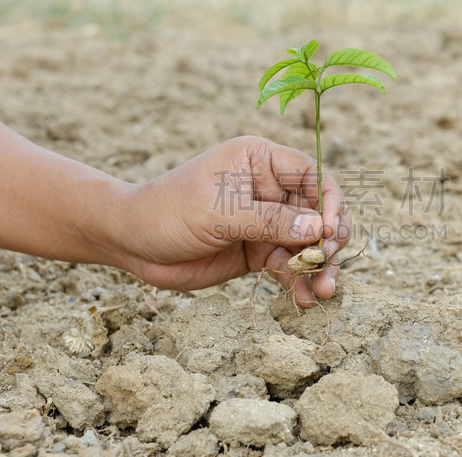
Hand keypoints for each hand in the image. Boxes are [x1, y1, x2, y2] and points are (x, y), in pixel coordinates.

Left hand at [119, 136, 350, 306]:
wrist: (131, 243)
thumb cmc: (168, 211)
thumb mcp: (220, 213)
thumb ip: (270, 221)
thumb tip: (318, 228)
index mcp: (261, 161)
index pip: (314, 175)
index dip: (330, 202)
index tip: (329, 232)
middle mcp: (270, 189)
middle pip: (319, 212)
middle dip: (329, 240)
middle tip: (328, 264)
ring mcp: (266, 222)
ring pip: (308, 244)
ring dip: (319, 268)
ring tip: (323, 293)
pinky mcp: (259, 252)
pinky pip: (290, 266)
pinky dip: (299, 282)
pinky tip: (303, 300)